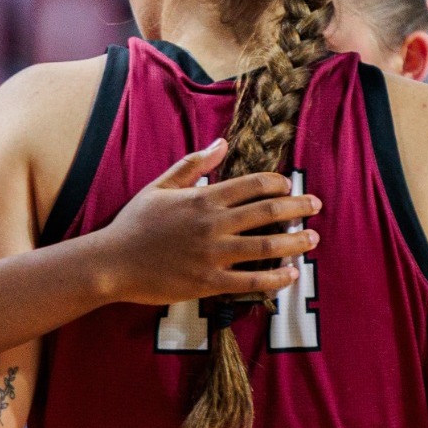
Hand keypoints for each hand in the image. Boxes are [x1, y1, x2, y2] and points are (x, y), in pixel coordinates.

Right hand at [101, 138, 322, 306]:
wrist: (111, 263)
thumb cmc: (134, 223)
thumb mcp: (161, 186)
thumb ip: (193, 165)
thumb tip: (222, 144)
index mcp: (203, 198)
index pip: (253, 185)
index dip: (278, 184)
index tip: (290, 186)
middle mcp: (212, 224)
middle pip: (267, 212)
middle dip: (297, 207)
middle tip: (316, 207)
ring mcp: (212, 255)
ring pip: (265, 246)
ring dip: (294, 241)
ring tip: (313, 239)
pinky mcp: (208, 283)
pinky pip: (250, 281)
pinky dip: (275, 277)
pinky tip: (291, 274)